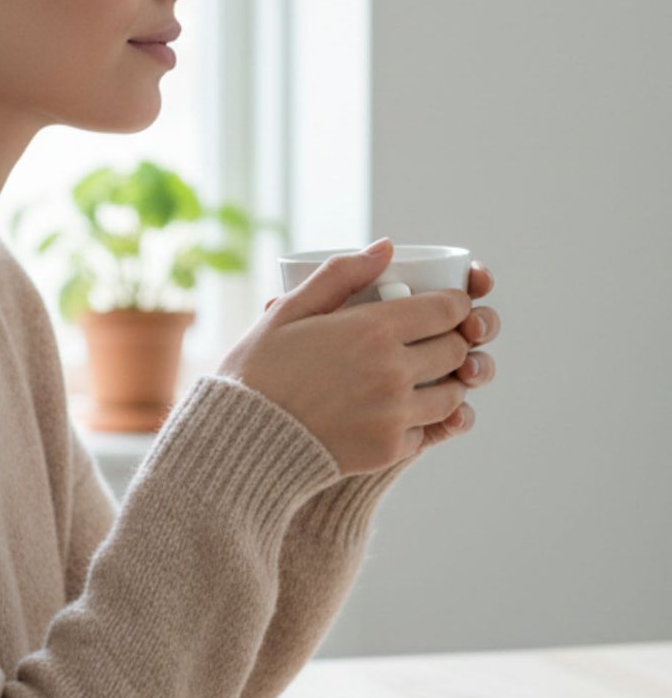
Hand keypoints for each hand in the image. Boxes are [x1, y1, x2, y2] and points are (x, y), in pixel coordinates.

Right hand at [262, 260, 497, 454]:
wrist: (241, 436)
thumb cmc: (260, 368)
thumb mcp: (289, 311)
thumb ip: (340, 274)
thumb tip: (387, 248)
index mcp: (371, 329)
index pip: (447, 310)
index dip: (452, 305)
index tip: (442, 307)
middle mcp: (392, 370)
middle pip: (456, 350)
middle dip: (451, 341)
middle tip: (431, 341)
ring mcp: (394, 413)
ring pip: (453, 395)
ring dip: (444, 383)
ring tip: (421, 378)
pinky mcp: (389, 449)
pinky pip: (428, 431)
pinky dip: (420, 421)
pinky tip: (395, 412)